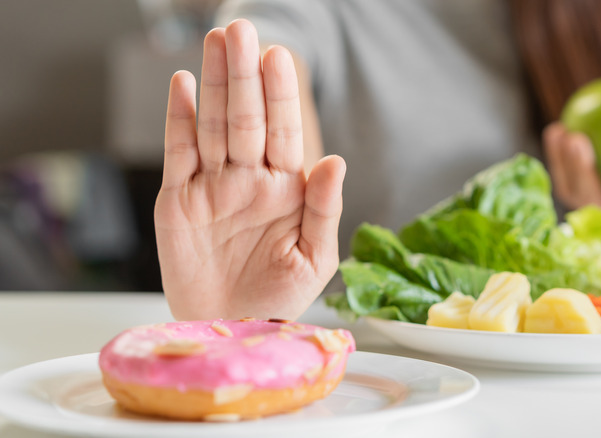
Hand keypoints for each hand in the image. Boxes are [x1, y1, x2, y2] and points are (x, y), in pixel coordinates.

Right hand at [154, 19, 344, 320]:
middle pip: (246, 118)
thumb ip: (324, 209)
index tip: (279, 58)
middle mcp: (249, 179)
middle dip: (244, 76)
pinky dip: (179, 120)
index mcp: (285, 190)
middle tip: (241, 31)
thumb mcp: (314, 259)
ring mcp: (213, 186)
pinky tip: (184, 85)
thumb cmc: (278, 298)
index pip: (284, 132)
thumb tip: (336, 160)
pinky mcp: (178, 199)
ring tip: (216, 42)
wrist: (230, 329)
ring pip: (212, 125)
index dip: (280, 96)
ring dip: (214, 84)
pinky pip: (179, 152)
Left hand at [543, 122, 600, 236]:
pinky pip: (560, 177)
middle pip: (591, 197)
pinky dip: (554, 155)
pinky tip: (556, 129)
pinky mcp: (572, 199)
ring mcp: (588, 211)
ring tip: (563, 131)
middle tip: (578, 139)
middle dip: (581, 169)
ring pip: (570, 189)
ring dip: (562, 162)